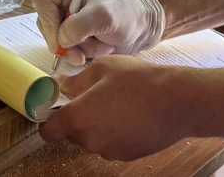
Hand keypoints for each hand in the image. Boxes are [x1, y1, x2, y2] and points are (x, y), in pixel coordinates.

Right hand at [33, 0, 164, 65]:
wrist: (143, 28)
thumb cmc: (126, 14)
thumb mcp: (104, 17)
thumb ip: (79, 26)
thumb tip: (60, 40)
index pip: (43, 2)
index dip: (48, 24)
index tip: (60, 44)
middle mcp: (64, 0)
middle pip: (47, 24)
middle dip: (66, 43)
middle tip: (82, 55)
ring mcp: (68, 18)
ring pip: (57, 41)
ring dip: (79, 50)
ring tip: (101, 44)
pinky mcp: (74, 34)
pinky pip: (67, 50)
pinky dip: (83, 54)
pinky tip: (100, 48)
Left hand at [40, 56, 180, 159]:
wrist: (176, 102)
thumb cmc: (137, 81)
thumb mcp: (102, 68)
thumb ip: (76, 80)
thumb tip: (62, 85)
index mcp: (78, 118)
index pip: (47, 131)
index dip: (47, 120)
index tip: (53, 109)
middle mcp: (90, 140)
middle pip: (71, 133)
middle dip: (77, 117)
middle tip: (93, 97)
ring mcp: (110, 150)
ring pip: (92, 138)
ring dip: (97, 125)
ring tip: (115, 103)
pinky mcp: (127, 155)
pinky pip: (111, 143)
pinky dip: (114, 132)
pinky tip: (129, 114)